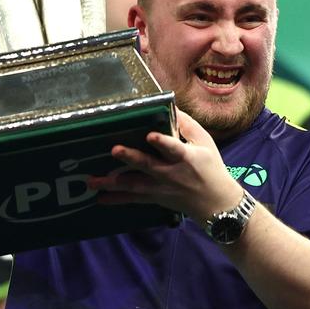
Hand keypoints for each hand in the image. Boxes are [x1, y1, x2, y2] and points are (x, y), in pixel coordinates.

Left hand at [90, 108, 243, 221]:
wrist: (217, 203)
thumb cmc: (211, 168)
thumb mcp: (205, 143)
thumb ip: (187, 125)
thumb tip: (170, 105)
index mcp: (186, 158)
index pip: (174, 149)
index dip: (162, 142)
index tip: (150, 135)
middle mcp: (171, 174)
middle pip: (148, 166)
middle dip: (131, 158)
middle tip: (114, 150)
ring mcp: (161, 189)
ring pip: (135, 185)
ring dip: (113, 183)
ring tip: (92, 181)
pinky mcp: (155, 199)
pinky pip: (134, 200)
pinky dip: (117, 200)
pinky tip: (99, 198)